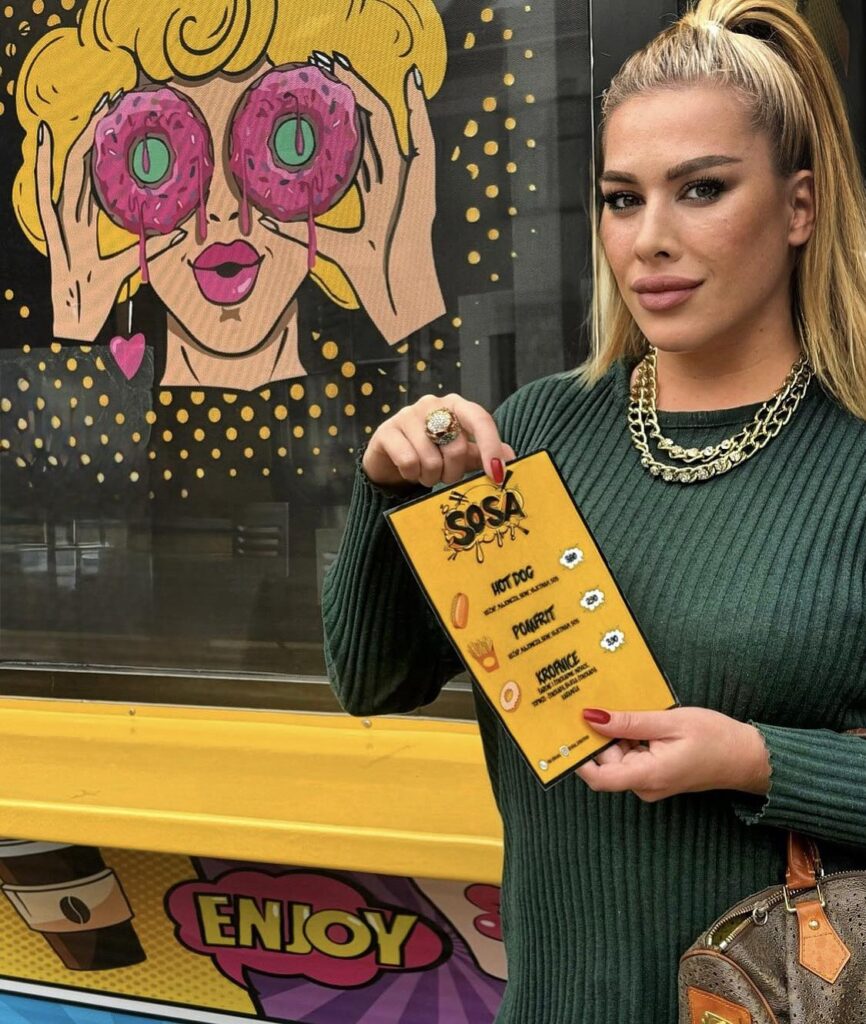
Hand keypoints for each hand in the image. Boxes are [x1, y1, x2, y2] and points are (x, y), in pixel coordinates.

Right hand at [36, 92, 186, 341]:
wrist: (76, 320)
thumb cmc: (97, 294)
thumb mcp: (129, 265)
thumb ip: (152, 249)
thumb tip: (180, 235)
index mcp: (86, 219)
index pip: (96, 174)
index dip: (106, 148)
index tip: (119, 120)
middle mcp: (71, 212)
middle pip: (83, 164)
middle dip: (95, 132)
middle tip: (112, 100)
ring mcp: (59, 219)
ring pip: (69, 171)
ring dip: (80, 139)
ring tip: (91, 111)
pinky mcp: (52, 230)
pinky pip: (45, 194)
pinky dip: (43, 166)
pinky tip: (43, 139)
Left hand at [259, 56, 444, 343]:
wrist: (396, 291)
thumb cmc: (370, 276)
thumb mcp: (330, 244)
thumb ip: (300, 232)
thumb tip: (265, 222)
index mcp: (376, 192)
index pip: (357, 144)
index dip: (340, 117)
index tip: (319, 90)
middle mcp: (393, 180)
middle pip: (370, 126)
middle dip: (349, 93)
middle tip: (325, 65)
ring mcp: (409, 180)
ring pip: (389, 125)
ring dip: (371, 91)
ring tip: (349, 65)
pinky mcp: (424, 183)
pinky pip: (423, 139)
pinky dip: (420, 111)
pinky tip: (412, 82)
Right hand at [363, 393, 515, 491]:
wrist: (390, 458)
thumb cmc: (431, 452)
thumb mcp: (460, 452)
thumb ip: (483, 453)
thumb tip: (512, 457)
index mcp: (456, 405)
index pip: (480, 419)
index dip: (491, 447)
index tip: (497, 475)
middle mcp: (432, 404)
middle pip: (456, 447)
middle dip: (453, 473)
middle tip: (446, 477)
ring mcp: (407, 415)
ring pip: (431, 459)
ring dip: (431, 477)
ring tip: (426, 473)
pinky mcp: (387, 431)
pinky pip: (409, 462)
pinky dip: (412, 475)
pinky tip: (409, 471)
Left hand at [575, 706, 770, 801]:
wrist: (747, 757)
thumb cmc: (714, 738)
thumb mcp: (670, 722)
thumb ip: (629, 722)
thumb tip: (592, 717)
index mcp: (648, 775)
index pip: (599, 778)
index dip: (578, 758)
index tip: (567, 733)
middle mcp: (645, 785)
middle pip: (606, 762)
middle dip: (599, 736)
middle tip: (594, 702)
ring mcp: (650, 781)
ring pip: (618, 757)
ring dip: (616, 734)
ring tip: (622, 706)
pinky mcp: (655, 773)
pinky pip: (632, 756)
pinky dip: (629, 737)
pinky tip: (636, 718)